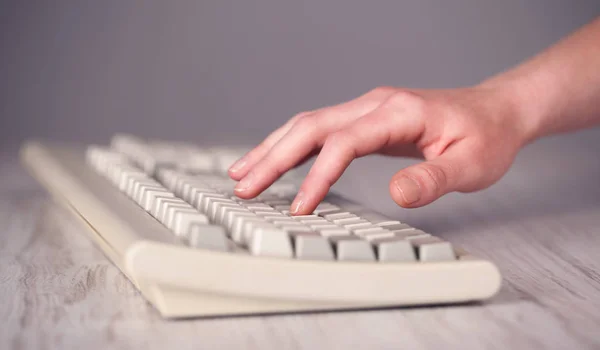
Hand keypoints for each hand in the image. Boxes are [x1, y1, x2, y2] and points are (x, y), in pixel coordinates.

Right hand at [228, 85, 529, 214]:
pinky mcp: (366, 119)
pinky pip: (319, 129)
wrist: (495, 112)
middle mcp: (375, 104)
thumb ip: (432, 179)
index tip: (299, 208)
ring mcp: (367, 108)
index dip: (317, 176)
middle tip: (243, 186)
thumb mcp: (471, 165)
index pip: (344, 142)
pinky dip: (291, 145)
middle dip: (273, 157)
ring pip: (308, 123)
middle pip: (311, 126)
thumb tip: (397, 195)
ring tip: (242, 171)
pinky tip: (275, 159)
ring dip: (273, 147)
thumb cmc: (485, 137)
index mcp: (398, 113)